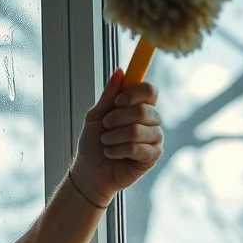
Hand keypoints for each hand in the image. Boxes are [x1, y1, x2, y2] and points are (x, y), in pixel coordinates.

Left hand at [71, 68, 162, 206]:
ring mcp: (154, 139)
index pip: (150, 90)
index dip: (134, 93)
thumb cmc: (93, 143)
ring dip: (114, 136)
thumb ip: (109, 95)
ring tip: (106, 142)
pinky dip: (118, 150)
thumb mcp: (96, 115)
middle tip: (105, 126)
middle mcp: (151, 120)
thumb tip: (120, 71)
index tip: (117, 101)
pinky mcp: (153, 157)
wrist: (88, 171)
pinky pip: (137, 148)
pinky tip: (111, 153)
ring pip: (138, 130)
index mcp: (139, 106)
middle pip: (143, 110)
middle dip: (117, 118)